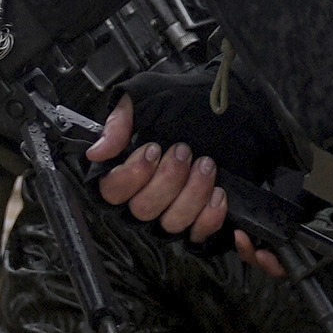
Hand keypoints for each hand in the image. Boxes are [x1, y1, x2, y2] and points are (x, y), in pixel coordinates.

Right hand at [84, 103, 277, 271]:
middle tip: (185, 152)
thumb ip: (120, 122)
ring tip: (207, 165)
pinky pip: (197, 236)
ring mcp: (173, 211)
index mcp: (126, 170)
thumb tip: (97, 153)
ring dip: (191, 194)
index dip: (131, 176)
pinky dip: (209, 217)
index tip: (152, 150)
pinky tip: (219, 193)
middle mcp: (145, 196)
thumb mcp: (148, 96)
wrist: (235, 106)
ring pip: (170, 224)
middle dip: (168, 180)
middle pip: (141, 210)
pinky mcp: (201, 220)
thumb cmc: (188, 101)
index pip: (110, 191)